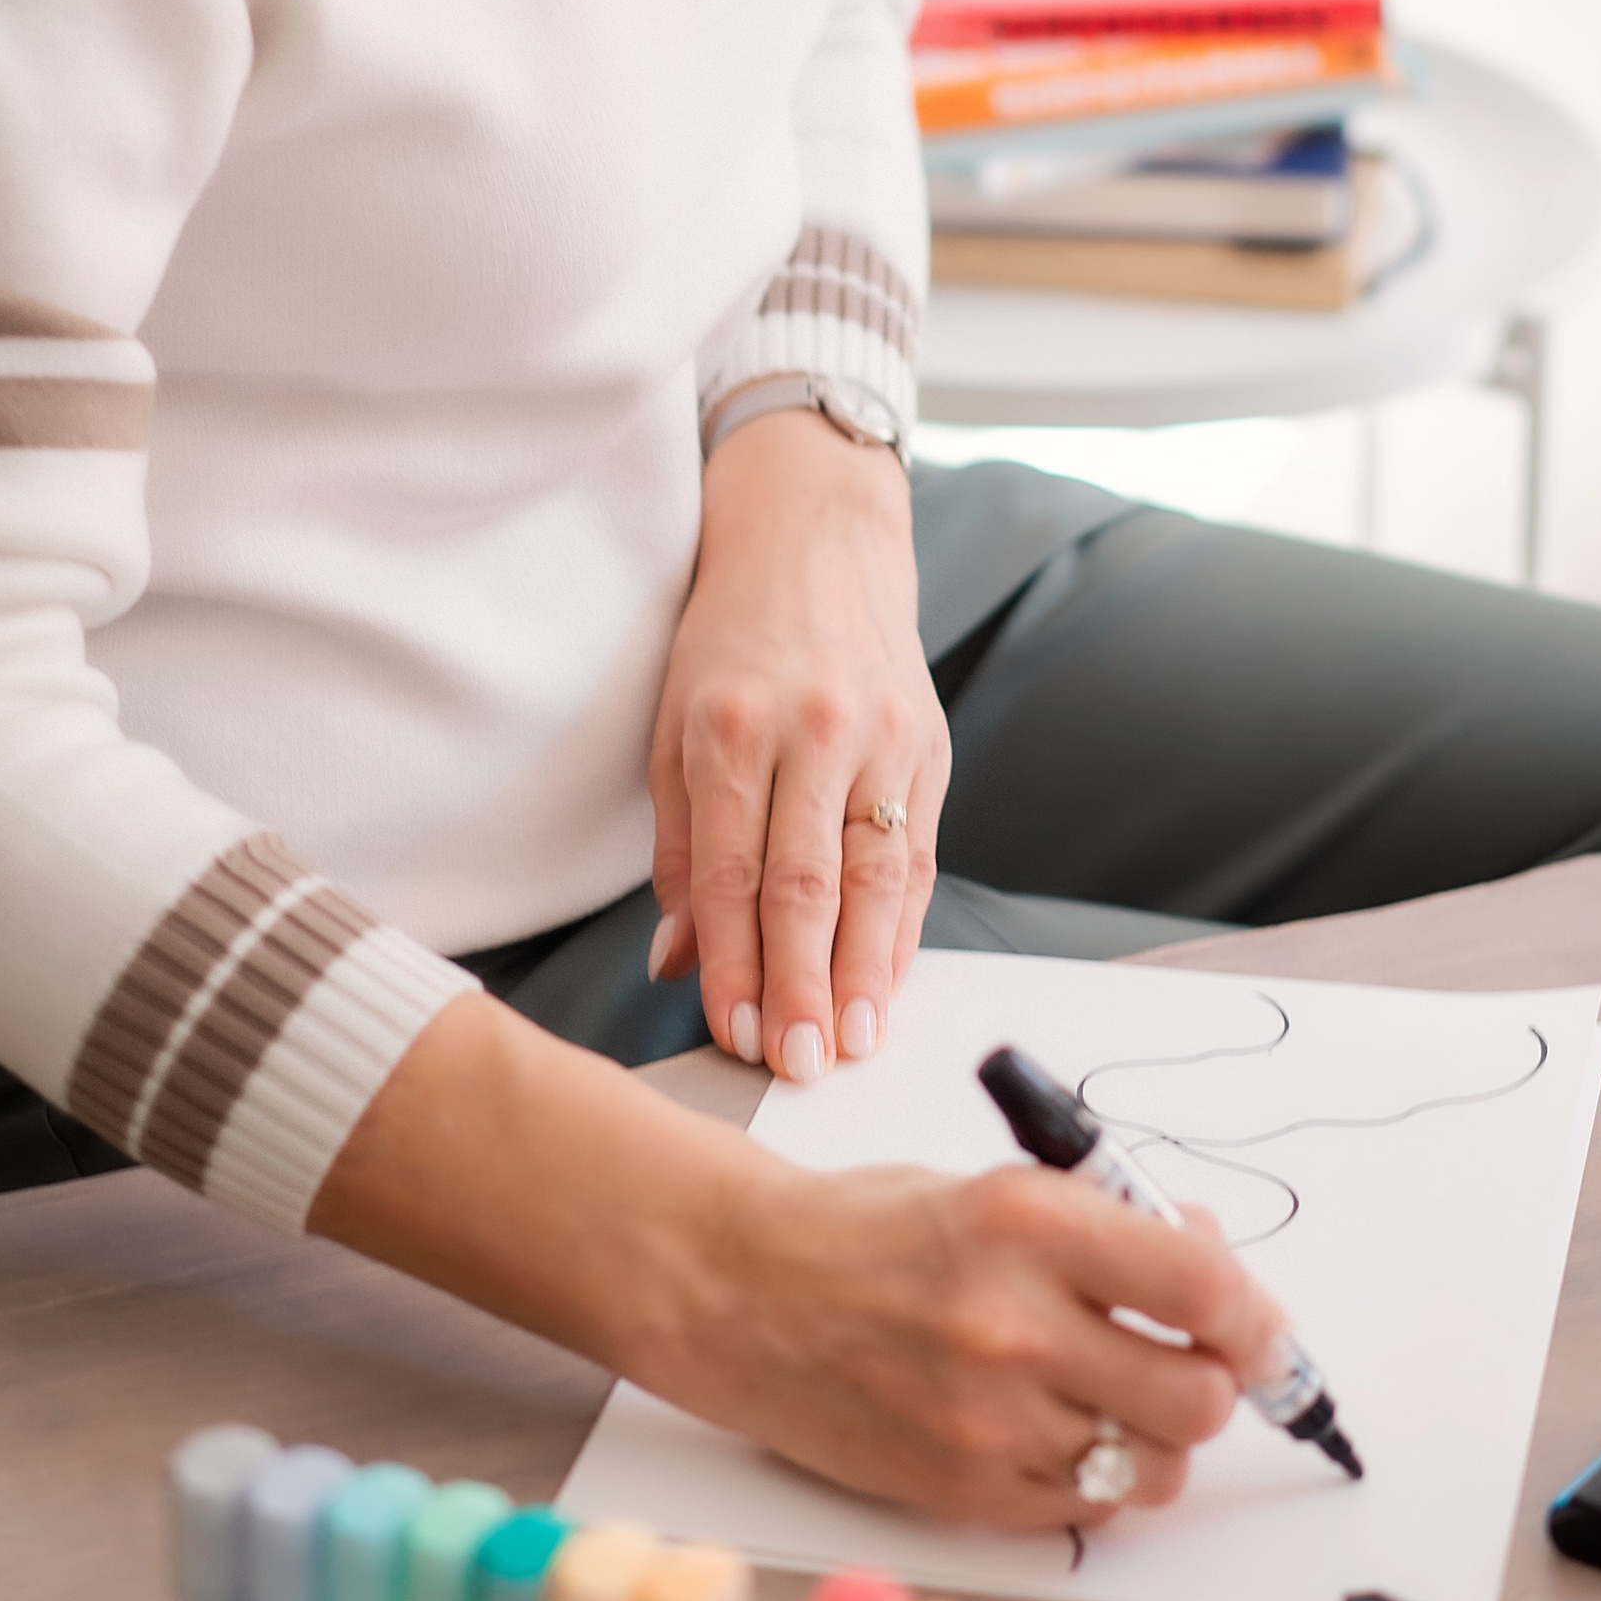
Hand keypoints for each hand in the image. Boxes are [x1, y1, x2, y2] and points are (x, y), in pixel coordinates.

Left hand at [647, 399, 948, 1081]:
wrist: (818, 534)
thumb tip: (676, 959)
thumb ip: (678, 846)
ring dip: (866, 972)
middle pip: (806, 883)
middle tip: (800, 1066)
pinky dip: (905, 926)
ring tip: (856, 1044)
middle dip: (802, 985)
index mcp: (729, 726)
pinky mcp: (928, 742)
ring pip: (875, 876)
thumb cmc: (728, 637)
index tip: (735, 1034)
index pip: (729, 872)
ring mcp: (879, 735)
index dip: (731, 963)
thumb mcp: (672, 723)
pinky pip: (918, 852)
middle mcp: (811, 729)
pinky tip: (892, 982)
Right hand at [695, 1162, 1288, 1526]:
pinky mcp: (962, 1493)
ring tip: (1120, 1397)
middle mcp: (1012, 1326)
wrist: (742, 1291)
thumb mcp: (996, 1190)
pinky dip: (1100, 1476)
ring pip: (1155, 1468)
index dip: (1256, 1314)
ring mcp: (985, 1422)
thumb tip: (1213, 1274)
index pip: (1203, 1288)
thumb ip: (1107, 1232)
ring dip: (1160, 1437)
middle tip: (1194, 1361)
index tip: (1257, 1324)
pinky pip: (1088, 1507)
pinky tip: (1065, 1430)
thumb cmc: (871, 1230)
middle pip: (1198, 1397)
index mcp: (1028, 1224)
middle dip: (1215, 1380)